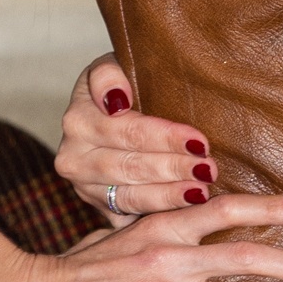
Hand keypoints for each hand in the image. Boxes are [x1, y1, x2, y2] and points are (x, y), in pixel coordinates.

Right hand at [58, 57, 221, 214]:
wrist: (110, 112)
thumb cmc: (124, 84)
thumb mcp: (113, 66)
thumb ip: (108, 75)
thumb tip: (117, 100)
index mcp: (78, 120)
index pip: (128, 132)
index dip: (166, 138)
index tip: (200, 142)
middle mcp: (73, 157)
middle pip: (131, 166)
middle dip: (174, 168)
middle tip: (209, 168)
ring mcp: (84, 187)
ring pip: (130, 196)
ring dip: (169, 195)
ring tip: (202, 190)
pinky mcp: (99, 207)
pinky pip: (130, 215)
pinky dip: (159, 213)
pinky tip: (186, 209)